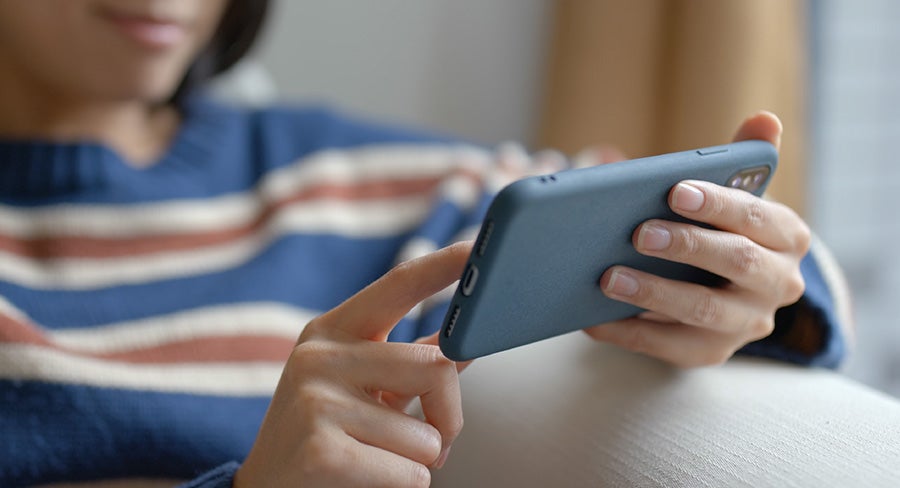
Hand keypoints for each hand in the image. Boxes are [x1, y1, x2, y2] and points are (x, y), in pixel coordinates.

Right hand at [235, 242, 471, 487]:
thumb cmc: (321, 438)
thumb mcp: (359, 390)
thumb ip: (410, 366)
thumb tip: (465, 344)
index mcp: (331, 331)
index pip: (397, 285)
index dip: (441, 265)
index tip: (476, 247)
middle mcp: (320, 356)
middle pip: (436, 366)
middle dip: (450, 417)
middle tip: (437, 443)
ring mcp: (316, 401)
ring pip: (427, 435)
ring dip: (420, 462)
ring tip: (379, 462)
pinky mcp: (321, 452)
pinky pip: (410, 473)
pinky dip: (406, 485)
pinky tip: (365, 480)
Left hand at [585, 111, 809, 366]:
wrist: (729, 293)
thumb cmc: (722, 230)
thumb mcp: (735, 198)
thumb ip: (745, 158)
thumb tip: (765, 119)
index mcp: (786, 237)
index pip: (758, 217)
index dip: (718, 203)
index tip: (676, 190)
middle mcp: (777, 284)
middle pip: (735, 263)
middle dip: (686, 246)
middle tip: (638, 233)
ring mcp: (745, 325)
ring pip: (701, 311)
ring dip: (652, 293)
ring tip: (608, 278)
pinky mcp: (709, 353)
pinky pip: (666, 346)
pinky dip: (627, 332)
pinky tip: (592, 318)